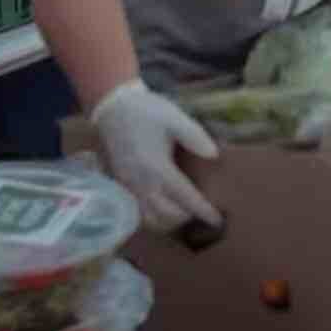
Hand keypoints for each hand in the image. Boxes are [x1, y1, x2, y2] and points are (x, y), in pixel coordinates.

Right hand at [89, 78, 221, 232]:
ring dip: (169, 222)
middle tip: (204, 214)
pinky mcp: (120, 186)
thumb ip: (195, 137)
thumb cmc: (147, 111)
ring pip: (149, 219)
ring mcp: (128, 186)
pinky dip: (153, 218)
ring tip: (186, 215)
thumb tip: (214, 155)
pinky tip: (165, 210)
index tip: (218, 220)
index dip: (203, 210)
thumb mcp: (175, 118)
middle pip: (167, 214)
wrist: (113, 108)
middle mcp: (140, 181)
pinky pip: (137, 212)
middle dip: (187, 218)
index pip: (184, 197)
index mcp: (157, 166)